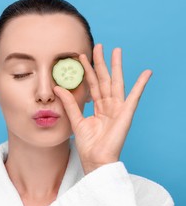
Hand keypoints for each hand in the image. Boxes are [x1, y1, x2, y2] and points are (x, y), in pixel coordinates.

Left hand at [53, 44, 151, 173]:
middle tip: (99, 46)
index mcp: (98, 108)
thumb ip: (69, 103)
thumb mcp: (76, 120)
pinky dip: (140, 84)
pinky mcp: (126, 114)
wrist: (95, 160)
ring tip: (116, 50)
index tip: (81, 56)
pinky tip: (146, 73)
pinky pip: (134, 97)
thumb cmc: (88, 145)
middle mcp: (109, 106)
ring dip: (116, 66)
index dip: (88, 70)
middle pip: (105, 79)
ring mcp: (118, 109)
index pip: (93, 84)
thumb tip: (58, 87)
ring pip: (116, 83)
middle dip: (102, 62)